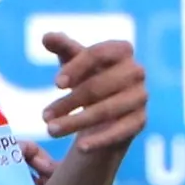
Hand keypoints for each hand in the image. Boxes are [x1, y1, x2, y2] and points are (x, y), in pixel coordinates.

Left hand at [37, 32, 147, 155]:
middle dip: (70, 101)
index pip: (99, 54)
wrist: (108, 104)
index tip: (56, 84)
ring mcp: (140, 97)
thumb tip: (47, 37)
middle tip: (43, 116)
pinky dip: (100, 140)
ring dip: (77, 122)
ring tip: (51, 130)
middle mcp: (136, 72)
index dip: (77, 67)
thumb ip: (62, 47)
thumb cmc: (89, 75)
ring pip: (107, 110)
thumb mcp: (74, 60)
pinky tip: (80, 147)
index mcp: (121, 50)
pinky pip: (120, 131)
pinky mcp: (140, 121)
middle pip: (100, 86)